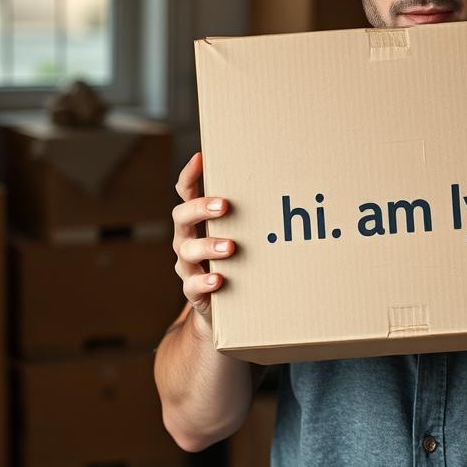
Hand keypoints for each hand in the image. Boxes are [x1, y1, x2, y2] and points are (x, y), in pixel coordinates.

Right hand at [171, 152, 235, 333]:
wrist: (224, 307)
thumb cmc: (236, 260)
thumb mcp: (239, 233)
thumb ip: (250, 214)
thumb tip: (285, 185)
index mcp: (196, 222)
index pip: (186, 193)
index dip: (190, 176)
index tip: (201, 158)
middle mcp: (187, 239)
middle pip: (182, 217)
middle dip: (200, 208)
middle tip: (224, 205)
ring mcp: (188, 265)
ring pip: (187, 250)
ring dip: (209, 246)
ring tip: (230, 246)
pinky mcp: (194, 291)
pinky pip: (192, 285)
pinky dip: (205, 281)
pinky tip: (219, 279)